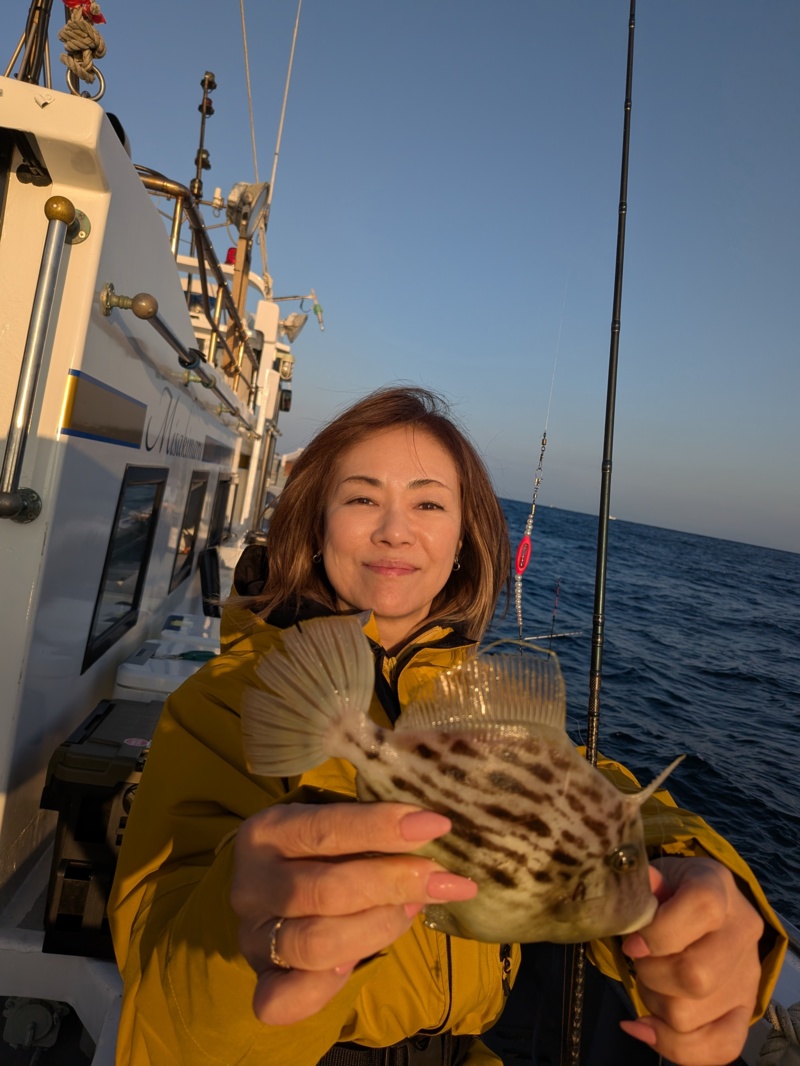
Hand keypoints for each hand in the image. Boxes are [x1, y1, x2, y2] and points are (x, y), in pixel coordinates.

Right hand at [231, 802, 476, 1025]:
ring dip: (378, 928)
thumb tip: (435, 832)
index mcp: (268, 831)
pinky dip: (327, 987)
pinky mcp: (261, 980)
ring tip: (412, 910)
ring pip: (315, 945)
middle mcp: (252, 884)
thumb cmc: (324, 849)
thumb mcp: (337, 823)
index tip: (435, 826)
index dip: (382, 828)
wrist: (280, 887)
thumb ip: (372, 828)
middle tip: (441, 879)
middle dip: (394, 884)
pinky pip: (283, 1001)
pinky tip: (357, 964)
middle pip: (326, 891)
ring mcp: (252, 936)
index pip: (326, 829)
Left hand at [619, 856, 763, 1064]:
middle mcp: (742, 932)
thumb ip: (641, 885)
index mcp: (718, 887)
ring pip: (691, 1015)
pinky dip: (673, 1046)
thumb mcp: (653, 876)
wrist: (707, 906)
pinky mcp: (745, 1010)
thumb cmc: (669, 889)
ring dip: (655, 1003)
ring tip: (650, 980)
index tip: (632, 943)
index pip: (701, 909)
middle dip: (650, 974)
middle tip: (639, 960)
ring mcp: (747, 976)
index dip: (658, 932)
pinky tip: (644, 1026)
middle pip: (695, 976)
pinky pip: (720, 1048)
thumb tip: (636, 887)